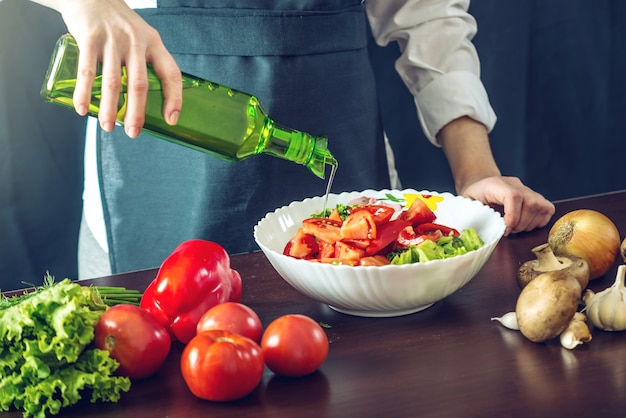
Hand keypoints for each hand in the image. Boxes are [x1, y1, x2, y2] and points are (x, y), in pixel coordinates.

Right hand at [33, 0, 181, 136]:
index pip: (171, 74)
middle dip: (137, 113)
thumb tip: (144, 101)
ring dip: (110, 109)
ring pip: (113, 82)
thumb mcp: (141, 37)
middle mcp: (136, 41)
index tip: (171, 120)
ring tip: (107, 127)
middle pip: (140, 84)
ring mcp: (113, 39)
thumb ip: (145, 63)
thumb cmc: (118, 24)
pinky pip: (88, 71)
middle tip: (134, 133)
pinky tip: (83, 109)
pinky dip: (84, 93)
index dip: (174, 98)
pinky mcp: (90, 37)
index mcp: (154, 43)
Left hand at [438, 116, 554, 235]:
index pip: (513, 196)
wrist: (480, 183)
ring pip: (541, 206)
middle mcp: (515, 184)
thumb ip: (471, 214)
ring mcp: (527, 189)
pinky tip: (526, 224)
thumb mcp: (466, 203)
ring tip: (516, 228)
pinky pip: (547, 208)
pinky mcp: (535, 196)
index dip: (513, 216)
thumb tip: (473, 231)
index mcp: (496, 184)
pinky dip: (540, 220)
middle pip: (531, 203)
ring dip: (530, 224)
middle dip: (521, 224)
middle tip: (509, 231)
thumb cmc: (473, 196)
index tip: (507, 228)